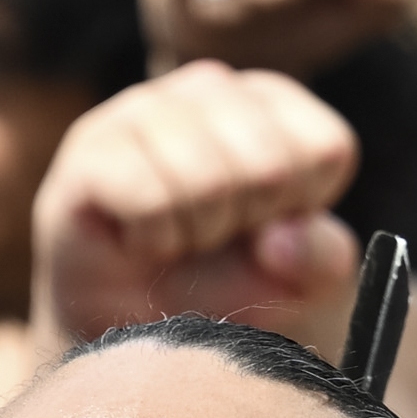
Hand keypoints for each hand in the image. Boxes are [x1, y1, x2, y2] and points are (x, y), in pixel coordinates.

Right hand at [29, 63, 361, 355]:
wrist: (136, 330)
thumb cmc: (222, 286)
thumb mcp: (297, 279)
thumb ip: (321, 256)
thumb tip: (277, 240)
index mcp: (271, 101)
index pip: (326, 149)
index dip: (302, 211)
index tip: (266, 227)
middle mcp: (207, 88)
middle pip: (270, 167)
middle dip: (246, 227)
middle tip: (212, 237)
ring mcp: (142, 109)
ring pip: (209, 181)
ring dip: (197, 236)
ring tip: (175, 237)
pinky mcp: (90, 149)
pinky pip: (150, 199)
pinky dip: (154, 239)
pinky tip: (139, 238)